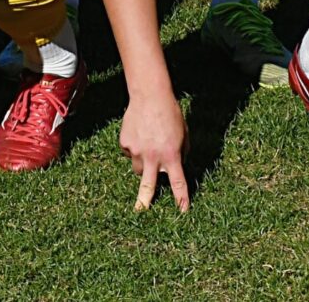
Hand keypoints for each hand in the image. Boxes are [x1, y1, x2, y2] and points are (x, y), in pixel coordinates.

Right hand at [120, 91, 191, 211]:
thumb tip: (174, 167)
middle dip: (145, 200)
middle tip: (140, 211)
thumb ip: (180, 154)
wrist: (150, 95)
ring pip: (138, 168)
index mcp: (171, 155)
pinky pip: (130, 153)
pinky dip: (135, 148)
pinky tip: (140, 134)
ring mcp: (137, 150)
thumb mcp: (183, 135)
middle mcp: (153, 156)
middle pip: (148, 185)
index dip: (181, 198)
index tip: (183, 211)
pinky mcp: (125, 143)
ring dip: (143, 164)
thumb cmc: (171, 114)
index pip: (178, 182)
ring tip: (148, 146)